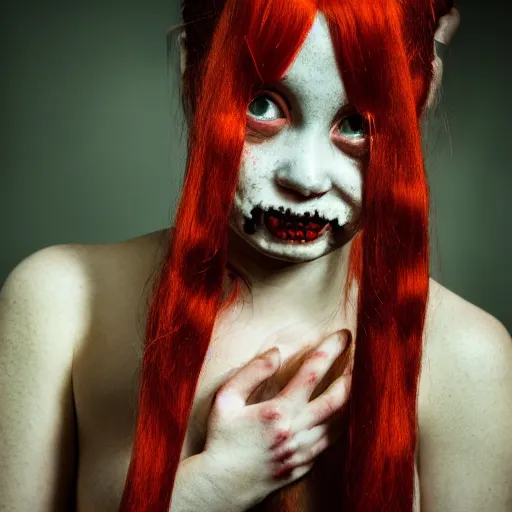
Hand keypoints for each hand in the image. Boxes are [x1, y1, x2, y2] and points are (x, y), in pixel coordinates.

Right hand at [201, 330, 351, 509]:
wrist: (222, 485)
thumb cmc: (221, 438)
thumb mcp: (226, 399)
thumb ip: (252, 373)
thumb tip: (276, 352)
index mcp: (277, 411)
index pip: (311, 373)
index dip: (329, 351)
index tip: (341, 335)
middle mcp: (295, 431)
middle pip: (336, 399)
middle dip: (352, 375)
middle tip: (360, 358)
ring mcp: (302, 451)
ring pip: (339, 423)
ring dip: (350, 400)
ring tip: (356, 382)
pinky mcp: (303, 466)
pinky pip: (330, 443)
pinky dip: (340, 425)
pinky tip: (341, 414)